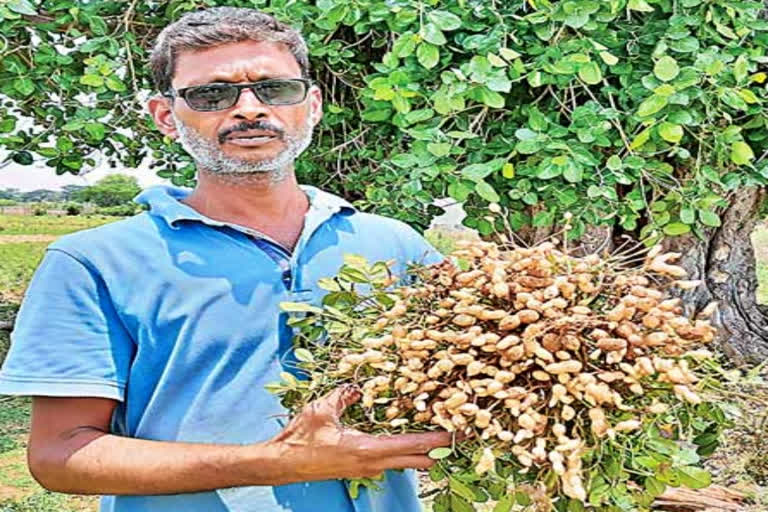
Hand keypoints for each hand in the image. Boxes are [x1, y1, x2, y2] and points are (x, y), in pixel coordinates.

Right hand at [265, 384, 452, 482]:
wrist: (281, 464)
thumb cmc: (300, 439)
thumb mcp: (322, 409)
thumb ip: (344, 394)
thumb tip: (358, 384)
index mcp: (367, 450)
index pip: (412, 445)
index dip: (438, 439)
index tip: (459, 433)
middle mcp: (372, 464)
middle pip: (418, 459)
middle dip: (440, 449)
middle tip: (460, 436)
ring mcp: (367, 469)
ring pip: (406, 462)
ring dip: (424, 451)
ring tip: (442, 436)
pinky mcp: (361, 468)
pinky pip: (392, 461)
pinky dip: (407, 451)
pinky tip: (410, 440)